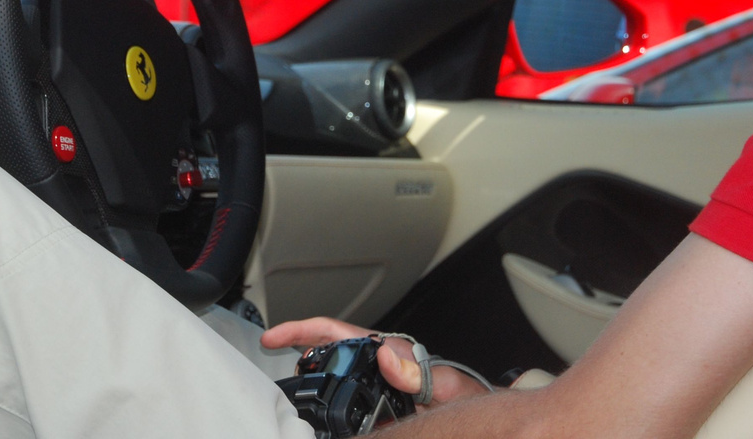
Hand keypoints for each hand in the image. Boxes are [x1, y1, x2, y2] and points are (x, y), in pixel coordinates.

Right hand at [261, 317, 490, 408]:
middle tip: (269, 349)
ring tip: (287, 378)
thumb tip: (388, 354)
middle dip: (299, 345)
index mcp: (391, 354)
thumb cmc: (470, 402)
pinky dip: (330, 398)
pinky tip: (319, 410)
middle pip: (330, 347)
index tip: (275, 337)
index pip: (339, 333)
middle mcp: (383, 365)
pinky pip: (350, 397)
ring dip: (312, 370)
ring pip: (337, 371)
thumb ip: (419, 372)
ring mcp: (381, 384)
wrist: (483, 421)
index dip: (304, 331)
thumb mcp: (447, 386)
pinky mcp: (382, 406)